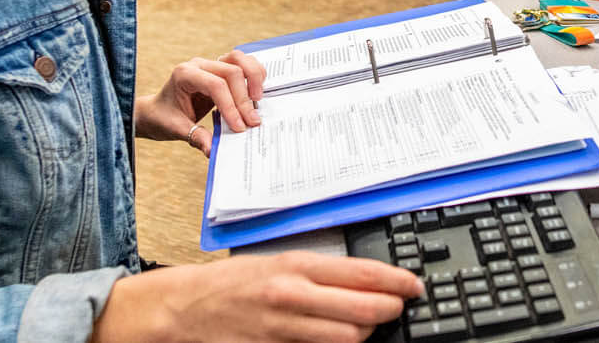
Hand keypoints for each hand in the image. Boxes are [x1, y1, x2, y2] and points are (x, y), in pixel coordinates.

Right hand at [89, 251, 421, 342]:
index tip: (415, 287)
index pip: (362, 273)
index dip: (397, 282)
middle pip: (363, 311)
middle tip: (397, 310)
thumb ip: (319, 274)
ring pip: (347, 338)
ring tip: (367, 327)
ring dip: (365, 335)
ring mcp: (283, 328)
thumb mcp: (277, 264)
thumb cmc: (232, 284)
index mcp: (295, 265)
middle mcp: (292, 295)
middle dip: (388, 312)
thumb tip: (363, 283)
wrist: (183, 309)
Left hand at [136, 50, 266, 154]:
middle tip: (252, 121)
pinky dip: (253, 74)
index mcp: (185, 75)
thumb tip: (212, 150)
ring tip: (257, 101)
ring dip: (253, 78)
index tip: (239, 126)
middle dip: (244, 99)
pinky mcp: (220, 69)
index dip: (231, 106)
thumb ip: (196, 137)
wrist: (157, 111)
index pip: (216, 85)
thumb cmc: (163, 117)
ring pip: (240, 60)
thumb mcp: (177, 129)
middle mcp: (199, 65)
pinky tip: (255, 92)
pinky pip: (241, 63)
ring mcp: (210, 64)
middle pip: (232, 72)